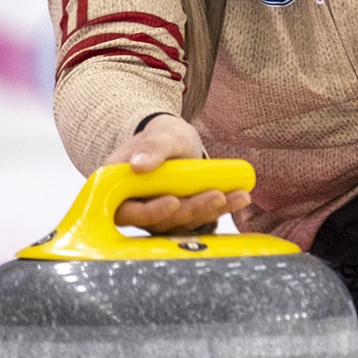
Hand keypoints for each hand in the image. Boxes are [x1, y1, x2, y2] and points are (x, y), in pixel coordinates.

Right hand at [101, 114, 247, 233]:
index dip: (149, 212)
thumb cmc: (163, 137)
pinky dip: (221, 209)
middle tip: (217, 196)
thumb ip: (151, 147)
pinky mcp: (179, 219)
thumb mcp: (161, 134)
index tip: (173, 200)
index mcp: (117, 188)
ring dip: (210, 210)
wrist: (177, 143)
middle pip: (159, 221)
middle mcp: (135, 206)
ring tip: (238, 196)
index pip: (125, 211)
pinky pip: (199, 218)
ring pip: (182, 223)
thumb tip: (138, 165)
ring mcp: (158, 216)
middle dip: (191, 210)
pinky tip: (240, 197)